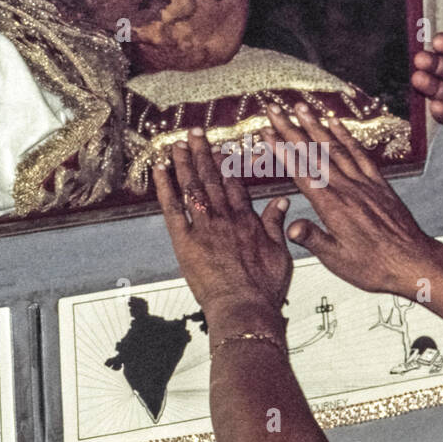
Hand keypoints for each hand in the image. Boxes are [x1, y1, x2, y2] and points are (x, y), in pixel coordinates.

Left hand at [153, 129, 292, 314]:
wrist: (246, 309)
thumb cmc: (265, 288)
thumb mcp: (281, 254)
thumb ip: (277, 224)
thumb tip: (282, 201)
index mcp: (247, 219)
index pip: (234, 182)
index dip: (226, 162)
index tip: (220, 146)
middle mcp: (225, 217)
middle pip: (211, 177)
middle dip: (203, 152)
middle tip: (196, 133)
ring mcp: (204, 227)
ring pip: (192, 187)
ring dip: (184, 162)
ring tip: (178, 143)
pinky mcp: (185, 242)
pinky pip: (172, 209)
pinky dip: (165, 187)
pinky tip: (160, 169)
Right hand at [263, 104, 442, 295]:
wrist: (413, 262)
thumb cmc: (375, 266)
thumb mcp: (337, 259)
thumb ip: (313, 239)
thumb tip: (291, 227)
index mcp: (332, 207)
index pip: (300, 171)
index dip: (281, 150)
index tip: (267, 132)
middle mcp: (347, 189)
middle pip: (314, 153)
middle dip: (291, 128)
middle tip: (275, 109)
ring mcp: (364, 183)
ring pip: (335, 147)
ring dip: (316, 125)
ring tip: (301, 107)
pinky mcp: (378, 183)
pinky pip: (360, 153)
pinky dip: (346, 136)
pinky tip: (336, 124)